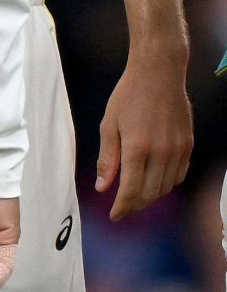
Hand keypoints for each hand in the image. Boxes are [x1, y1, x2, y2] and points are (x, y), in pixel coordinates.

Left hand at [94, 45, 192, 219]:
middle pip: (150, 193)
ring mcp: (178, 150)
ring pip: (166, 187)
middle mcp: (161, 153)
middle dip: (135, 205)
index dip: (122, 207)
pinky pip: (179, 175)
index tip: (114, 216)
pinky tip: (154, 180)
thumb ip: (108, 158)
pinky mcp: (188, 146)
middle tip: (122, 207)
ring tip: (136, 196)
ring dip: (151, 196)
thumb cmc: (128, 97)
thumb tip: (103, 187)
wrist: (159, 75)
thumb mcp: (109, 124)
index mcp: (137, 147)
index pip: (131, 190)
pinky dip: (166, 183)